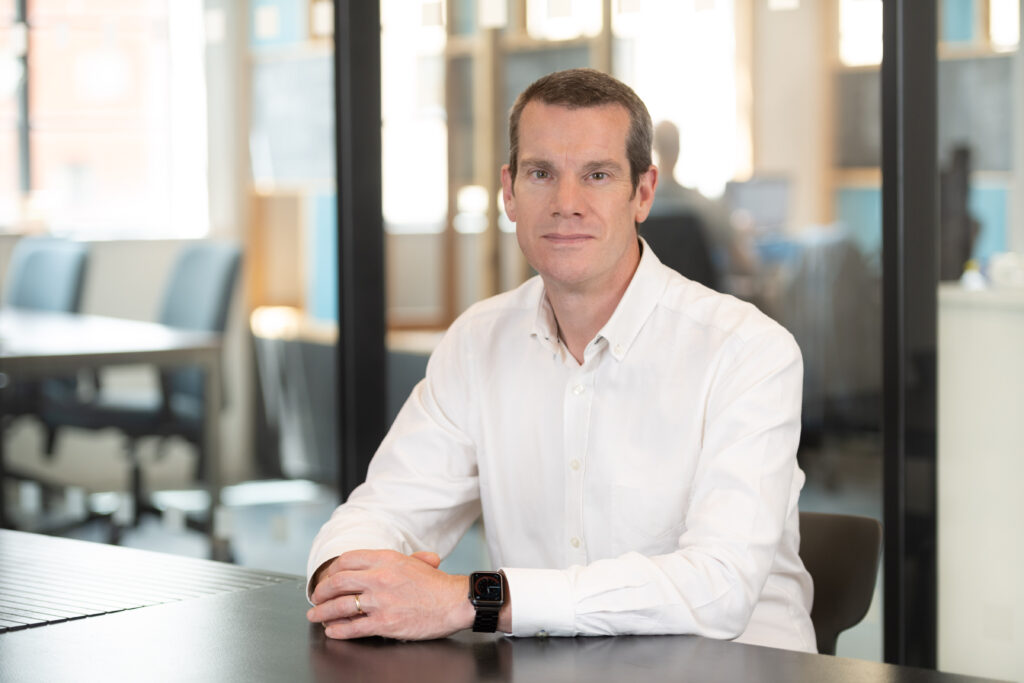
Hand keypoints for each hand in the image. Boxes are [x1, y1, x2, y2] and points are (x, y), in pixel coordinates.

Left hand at [306, 549, 474, 639]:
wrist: (454, 602)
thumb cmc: (439, 585)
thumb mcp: (418, 562)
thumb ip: (398, 559)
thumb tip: (389, 561)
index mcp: (386, 559)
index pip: (347, 559)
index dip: (332, 570)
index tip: (327, 577)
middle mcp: (379, 577)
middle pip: (337, 581)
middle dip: (321, 591)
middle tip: (315, 597)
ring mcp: (380, 601)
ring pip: (340, 606)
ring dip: (323, 613)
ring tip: (316, 616)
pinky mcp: (384, 623)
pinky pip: (353, 627)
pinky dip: (339, 630)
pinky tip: (332, 631)